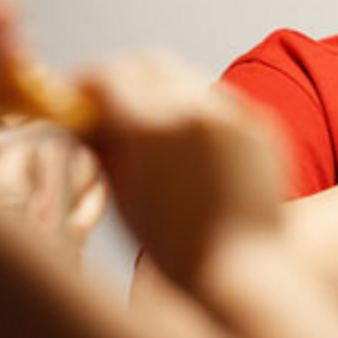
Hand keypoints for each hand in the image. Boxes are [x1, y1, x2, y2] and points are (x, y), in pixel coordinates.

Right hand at [79, 52, 283, 282]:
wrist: (242, 275)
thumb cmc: (175, 249)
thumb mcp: (121, 195)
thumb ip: (101, 144)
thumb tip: (80, 115)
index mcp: (152, 126)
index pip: (108, 75)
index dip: (85, 81)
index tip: (75, 94)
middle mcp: (196, 110)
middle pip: (149, 62)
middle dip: (124, 75)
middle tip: (110, 101)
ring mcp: (235, 115)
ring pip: (188, 77)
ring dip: (164, 91)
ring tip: (153, 129)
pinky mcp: (262, 125)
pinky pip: (223, 102)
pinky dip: (200, 111)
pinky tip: (192, 146)